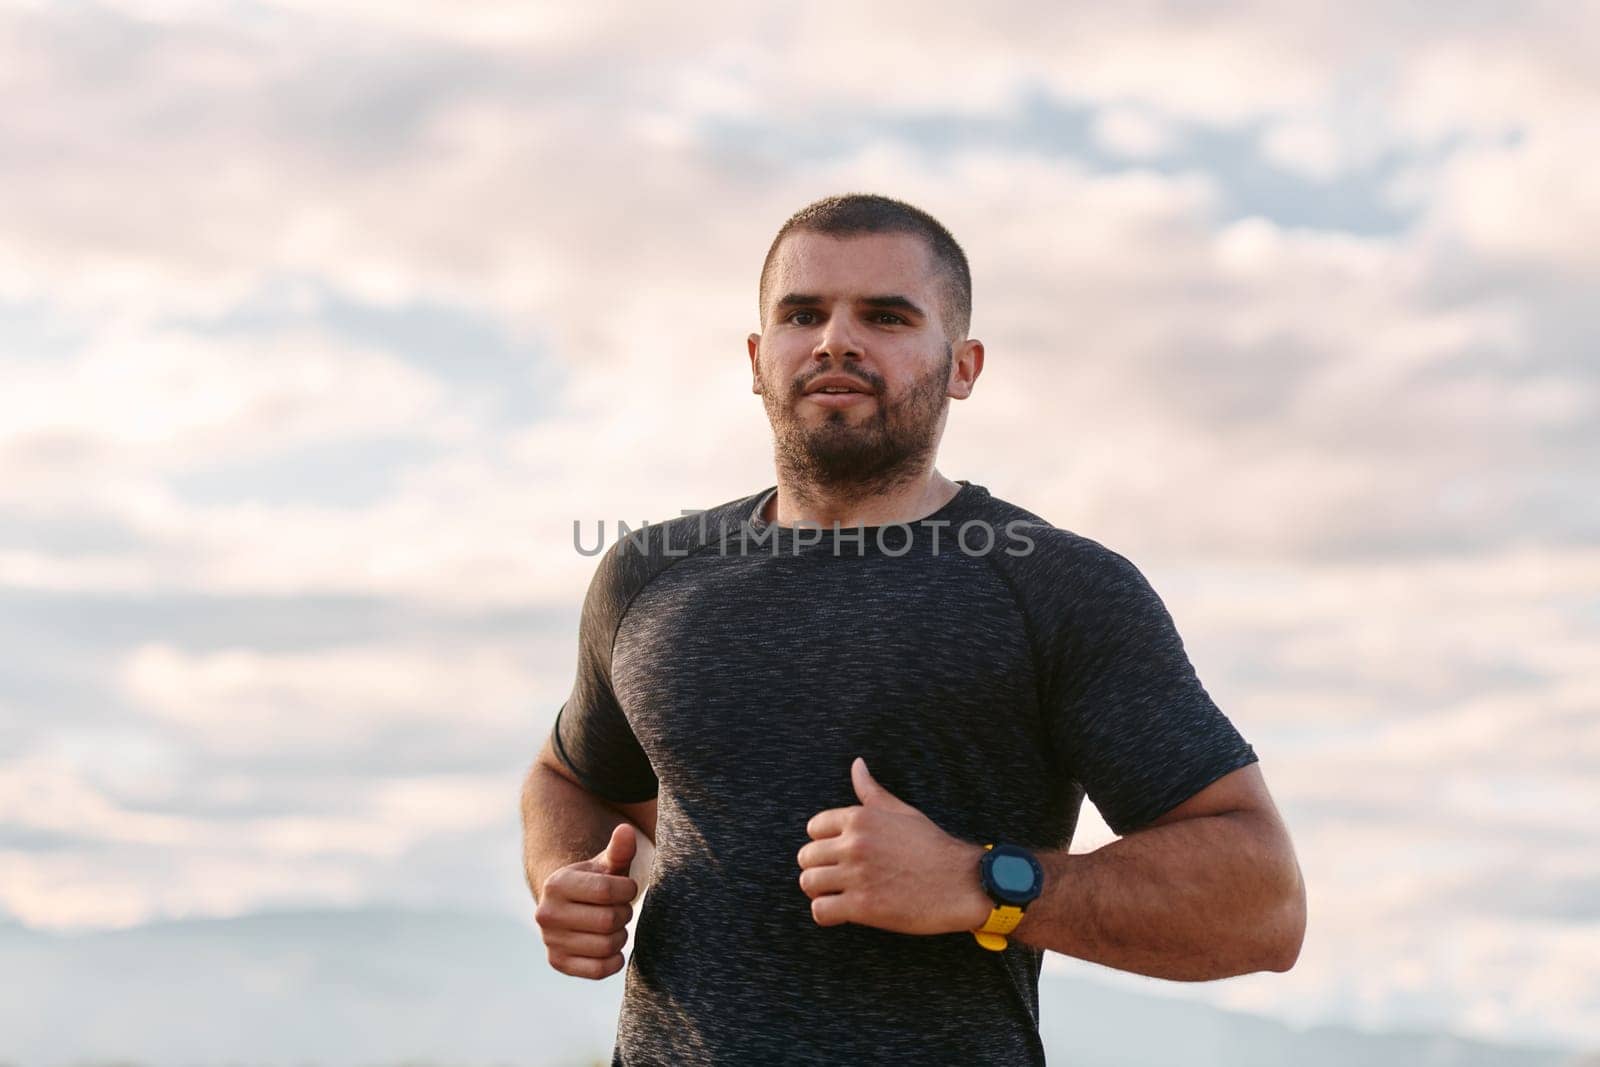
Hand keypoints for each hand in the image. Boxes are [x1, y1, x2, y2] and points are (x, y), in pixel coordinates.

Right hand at [535, 822, 639, 979]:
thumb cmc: (595, 882)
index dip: (627, 890)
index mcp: (557, 884)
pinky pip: (598, 970)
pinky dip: (613, 961)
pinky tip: (612, 948)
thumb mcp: (607, 865)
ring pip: (606, 946)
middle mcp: (546, 913)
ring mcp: (550, 941)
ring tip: (614, 926)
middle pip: (608, 920)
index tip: (627, 888)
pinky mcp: (558, 963)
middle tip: (620, 909)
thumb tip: (626, 831)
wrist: (570, 906)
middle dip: (624, 914)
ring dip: (621, 937)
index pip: (608, 891)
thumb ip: (619, 849)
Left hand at [797, 757, 991, 935]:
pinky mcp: (862, 906)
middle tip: (837, 877)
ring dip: (820, 891)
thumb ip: (872, 791)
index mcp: (860, 818)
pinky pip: (820, 911)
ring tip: (837, 894)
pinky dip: (827, 913)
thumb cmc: (933, 847)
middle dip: (819, 868)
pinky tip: (842, 912)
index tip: (838, 854)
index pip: (813, 828)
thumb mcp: (901, 811)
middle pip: (806, 857)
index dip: (824, 843)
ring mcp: (856, 875)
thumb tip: (857, 765)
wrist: (961, 882)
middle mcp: (854, 844)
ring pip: (808, 883)